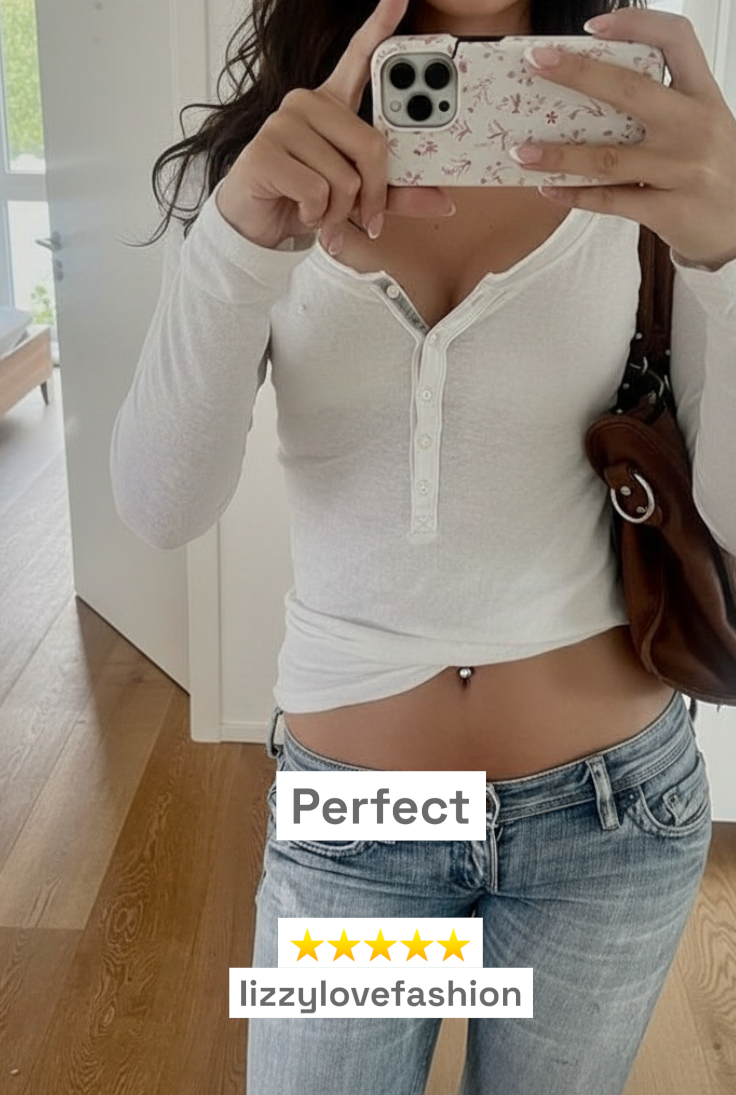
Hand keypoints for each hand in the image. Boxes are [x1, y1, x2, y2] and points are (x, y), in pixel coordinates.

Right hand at [216, 0, 454, 252]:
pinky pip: (317, 192)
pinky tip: (300, 211)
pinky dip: (315, 216)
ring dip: (338, 211)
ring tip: (319, 212)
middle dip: (372, 195)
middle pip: (371, 145)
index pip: (358, 58)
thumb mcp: (360, 197)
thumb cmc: (307, 200)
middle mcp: (307, 103)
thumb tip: (444, 202)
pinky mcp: (265, 151)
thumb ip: (398, 194)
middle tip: (363, 217)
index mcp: (332, 105)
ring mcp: (283, 123)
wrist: (257, 224)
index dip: (380, 25)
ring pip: (345, 178)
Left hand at [511, 9, 735, 270]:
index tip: (592, 28)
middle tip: (536, 64)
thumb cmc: (712, 170)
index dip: (635, 23)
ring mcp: (683, 170)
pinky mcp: (670, 209)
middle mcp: (695, 126)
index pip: (677, 39)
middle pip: (630, 89)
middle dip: (578, 73)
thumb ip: (663, 108)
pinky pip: (612, 201)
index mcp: (704, 95)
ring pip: (609, 158)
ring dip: (559, 154)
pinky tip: (549, 189)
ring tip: (521, 152)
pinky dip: (576, 195)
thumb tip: (591, 95)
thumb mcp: (701, 126)